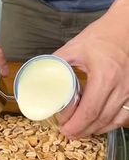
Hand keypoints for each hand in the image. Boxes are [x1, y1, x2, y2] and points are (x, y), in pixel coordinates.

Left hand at [54, 0, 128, 135]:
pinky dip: (110, 123)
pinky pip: (124, 115)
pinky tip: (99, 124)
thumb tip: (40, 77)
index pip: (90, 111)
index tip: (63, 128)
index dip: (76, 125)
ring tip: (81, 131)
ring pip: (114, 121)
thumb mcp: (75, 46)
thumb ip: (57, 62)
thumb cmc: (102, 34)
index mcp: (105, 76)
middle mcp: (121, 87)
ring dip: (96, 130)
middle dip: (83, 131)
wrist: (128, 26)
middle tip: (68, 133)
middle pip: (101, 120)